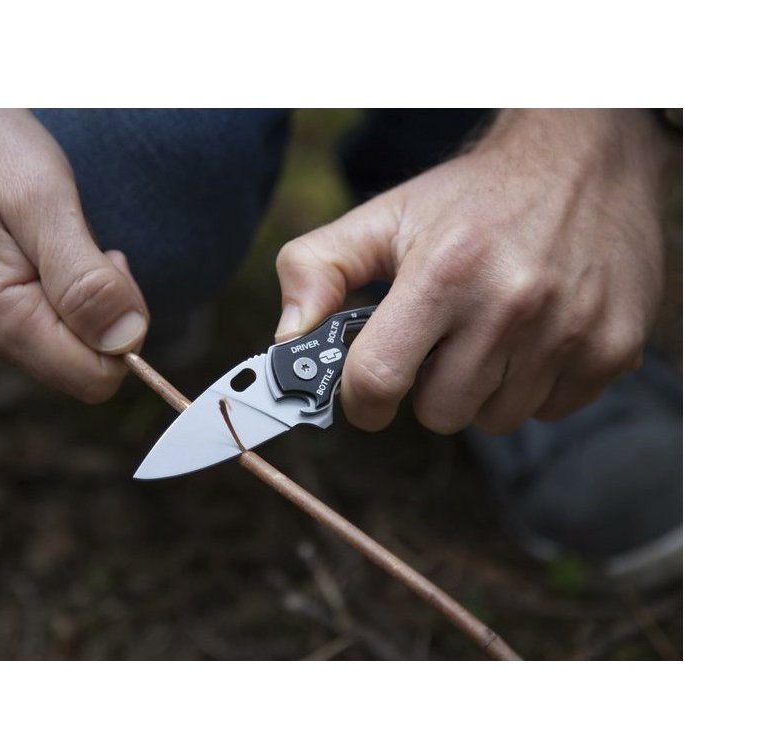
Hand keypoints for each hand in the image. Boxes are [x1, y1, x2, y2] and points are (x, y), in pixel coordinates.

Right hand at [0, 108, 147, 402]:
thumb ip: (85, 280)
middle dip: (95, 305)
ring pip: (56, 341)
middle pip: (78, 362)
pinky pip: (30, 322)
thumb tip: (128, 341)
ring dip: (69, 290)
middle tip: (70, 236)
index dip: (122, 326)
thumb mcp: (42, 199)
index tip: (108, 260)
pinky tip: (21, 239)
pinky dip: (44, 285)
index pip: (95, 378)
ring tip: (37, 230)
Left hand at [274, 109, 674, 433]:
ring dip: (482, 389)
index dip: (362, 398)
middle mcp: (510, 305)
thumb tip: (285, 340)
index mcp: (442, 272)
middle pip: (439, 414)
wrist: (585, 159)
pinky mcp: (611, 349)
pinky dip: (533, 386)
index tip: (368, 390)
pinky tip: (535, 336)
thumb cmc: (472, 198)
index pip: (378, 380)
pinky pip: (549, 411)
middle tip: (441, 341)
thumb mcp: (385, 217)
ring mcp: (568, 332)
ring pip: (495, 419)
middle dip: (427, 387)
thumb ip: (317, 269)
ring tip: (491, 331)